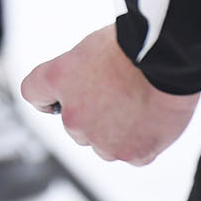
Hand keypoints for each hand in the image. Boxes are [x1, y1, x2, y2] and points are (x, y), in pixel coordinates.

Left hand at [20, 23, 198, 164]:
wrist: (167, 61)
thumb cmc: (133, 46)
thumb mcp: (91, 48)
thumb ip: (78, 73)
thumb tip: (82, 87)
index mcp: (57, 79)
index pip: (34, 93)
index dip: (48, 97)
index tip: (57, 99)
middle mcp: (73, 115)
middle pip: (74, 125)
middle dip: (91, 116)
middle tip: (118, 96)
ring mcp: (101, 140)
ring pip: (103, 144)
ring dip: (116, 132)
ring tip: (139, 106)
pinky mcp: (131, 154)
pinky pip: (132, 154)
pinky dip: (141, 143)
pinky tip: (152, 120)